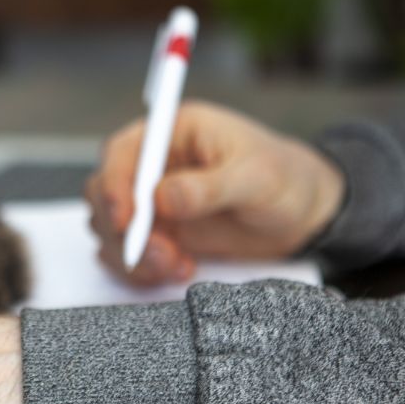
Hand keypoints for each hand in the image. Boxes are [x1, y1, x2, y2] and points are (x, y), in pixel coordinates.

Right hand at [86, 101, 344, 285]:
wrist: (300, 215)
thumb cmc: (284, 180)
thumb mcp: (256, 179)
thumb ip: (209, 188)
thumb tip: (163, 198)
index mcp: (172, 133)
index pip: (122, 152)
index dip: (115, 185)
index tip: (126, 220)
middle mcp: (152, 165)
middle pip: (104, 193)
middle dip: (124, 230)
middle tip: (162, 254)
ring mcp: (149, 201)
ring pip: (109, 229)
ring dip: (133, 256)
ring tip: (178, 266)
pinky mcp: (154, 232)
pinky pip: (125, 254)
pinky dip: (141, 270)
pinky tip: (180, 270)